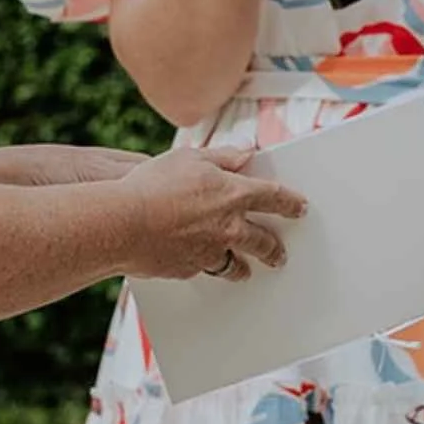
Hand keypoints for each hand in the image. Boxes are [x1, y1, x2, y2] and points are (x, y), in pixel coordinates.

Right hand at [116, 145, 306, 280]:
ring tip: (245, 270)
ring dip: (242, 266)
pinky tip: (202, 267)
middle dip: (274, 249)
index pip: (274, 198)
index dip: (290, 202)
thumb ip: (222, 156)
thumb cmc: (152, 185)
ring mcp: (210, 252)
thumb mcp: (190, 157)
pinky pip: (204, 270)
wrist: (122, 223)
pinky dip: (206, 267)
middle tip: (279, 254)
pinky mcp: (189, 269)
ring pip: (235, 264)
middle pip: (262, 241)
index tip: (300, 208)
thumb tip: (246, 153)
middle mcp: (228, 228)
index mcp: (233, 195)